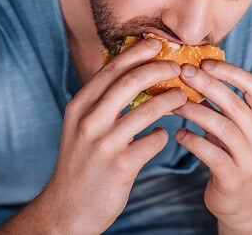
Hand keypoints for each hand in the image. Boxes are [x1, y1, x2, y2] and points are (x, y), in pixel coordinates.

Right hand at [40, 37, 187, 234]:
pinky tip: (163, 136)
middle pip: (130, 81)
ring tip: (183, 97)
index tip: (157, 43)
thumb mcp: (80, 126)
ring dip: (171, 100)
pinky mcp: (120, 165)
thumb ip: (101, 101)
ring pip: (147, 109)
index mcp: (79, 106)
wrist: (67, 209)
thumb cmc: (81, 162)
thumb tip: (131, 71)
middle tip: (178, 67)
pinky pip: (154, 141)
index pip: (112, 69)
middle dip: (159, 69)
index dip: (137, 53)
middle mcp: (89, 120)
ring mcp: (104, 143)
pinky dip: (163, 136)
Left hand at [171, 59, 251, 230]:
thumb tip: (193, 71)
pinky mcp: (234, 179)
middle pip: (235, 104)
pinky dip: (192, 141)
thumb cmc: (235, 156)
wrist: (245, 204)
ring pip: (222, 127)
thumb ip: (224, 105)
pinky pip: (211, 154)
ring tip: (173, 103)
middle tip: (183, 72)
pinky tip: (178, 134)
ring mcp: (251, 160)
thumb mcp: (237, 129)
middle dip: (207, 84)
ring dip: (194, 111)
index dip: (230, 71)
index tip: (205, 62)